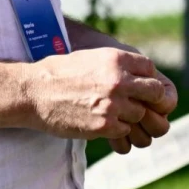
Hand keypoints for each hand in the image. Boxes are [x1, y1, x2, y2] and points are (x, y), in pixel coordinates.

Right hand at [26, 47, 177, 143]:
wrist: (34, 92)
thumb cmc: (59, 73)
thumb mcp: (91, 57)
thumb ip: (116, 64)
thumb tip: (137, 71)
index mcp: (116, 59)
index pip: (149, 68)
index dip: (146, 78)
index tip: (139, 85)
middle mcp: (119, 80)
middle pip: (155, 92)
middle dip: (149, 99)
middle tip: (138, 103)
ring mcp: (113, 104)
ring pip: (139, 114)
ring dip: (129, 116)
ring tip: (111, 113)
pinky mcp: (104, 125)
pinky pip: (124, 130)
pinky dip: (116, 130)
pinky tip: (102, 123)